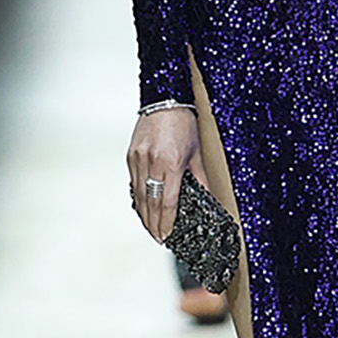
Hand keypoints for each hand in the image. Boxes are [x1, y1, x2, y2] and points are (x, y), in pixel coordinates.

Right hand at [128, 107, 200, 242]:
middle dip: (153, 224)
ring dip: (144, 215)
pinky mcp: (130, 156)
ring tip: (151, 228)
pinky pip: (133, 183)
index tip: (166, 236)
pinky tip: (143, 207)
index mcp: (170, 163)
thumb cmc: (183, 123)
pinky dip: (138, 198)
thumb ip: (200, 179)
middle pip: (149, 203)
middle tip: (158, 238)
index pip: (166, 202)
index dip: (166, 222)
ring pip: (138, 195)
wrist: (164, 100)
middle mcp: (151, 162)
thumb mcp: (197, 152)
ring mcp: (137, 159)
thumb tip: (207, 199)